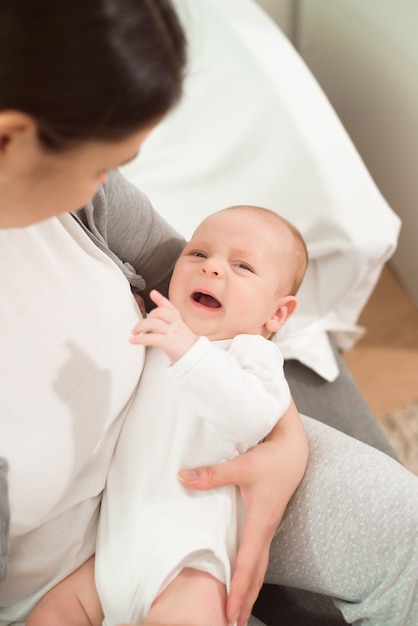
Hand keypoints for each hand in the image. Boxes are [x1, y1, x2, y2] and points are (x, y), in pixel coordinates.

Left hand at [130, 290, 197, 362]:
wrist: (197, 360)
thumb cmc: (186, 349)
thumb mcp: (180, 334)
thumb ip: (170, 326)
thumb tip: (159, 321)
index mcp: (179, 323)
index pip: (170, 308)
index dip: (161, 299)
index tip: (153, 293)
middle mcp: (176, 326)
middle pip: (161, 312)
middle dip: (147, 316)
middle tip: (139, 326)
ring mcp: (173, 334)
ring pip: (154, 323)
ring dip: (140, 326)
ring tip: (134, 332)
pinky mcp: (169, 344)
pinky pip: (152, 338)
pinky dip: (140, 339)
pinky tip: (134, 340)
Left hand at [178, 399, 307, 625]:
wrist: (295, 449)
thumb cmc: (271, 459)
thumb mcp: (242, 465)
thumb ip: (213, 474)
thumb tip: (183, 479)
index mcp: (261, 522)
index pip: (248, 563)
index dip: (237, 589)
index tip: (230, 613)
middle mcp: (266, 529)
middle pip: (257, 573)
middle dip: (245, 599)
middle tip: (234, 624)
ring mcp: (268, 526)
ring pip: (259, 564)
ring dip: (249, 587)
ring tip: (239, 610)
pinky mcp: (266, 520)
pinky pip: (259, 553)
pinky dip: (251, 571)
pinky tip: (243, 575)